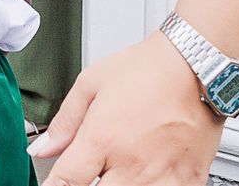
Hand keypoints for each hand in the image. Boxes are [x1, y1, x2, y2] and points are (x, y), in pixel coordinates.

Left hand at [31, 34, 222, 184]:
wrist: (196, 64)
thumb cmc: (147, 70)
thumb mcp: (92, 84)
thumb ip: (65, 122)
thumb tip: (42, 149)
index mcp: (102, 140)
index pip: (65, 182)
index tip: (54, 184)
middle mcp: (131, 165)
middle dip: (88, 185)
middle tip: (93, 169)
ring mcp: (161, 177)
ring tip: (120, 169)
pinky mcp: (189, 181)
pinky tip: (147, 174)